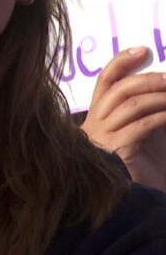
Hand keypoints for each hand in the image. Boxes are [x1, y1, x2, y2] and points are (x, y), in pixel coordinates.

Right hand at [82, 46, 165, 191]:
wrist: (136, 204)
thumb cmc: (143, 168)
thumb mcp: (146, 132)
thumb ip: (150, 111)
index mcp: (99, 117)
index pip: (105, 81)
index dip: (122, 62)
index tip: (143, 50)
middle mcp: (96, 124)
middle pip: (118, 89)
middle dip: (149, 78)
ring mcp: (104, 138)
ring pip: (130, 104)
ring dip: (159, 96)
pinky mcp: (117, 151)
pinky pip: (140, 125)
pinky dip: (161, 116)